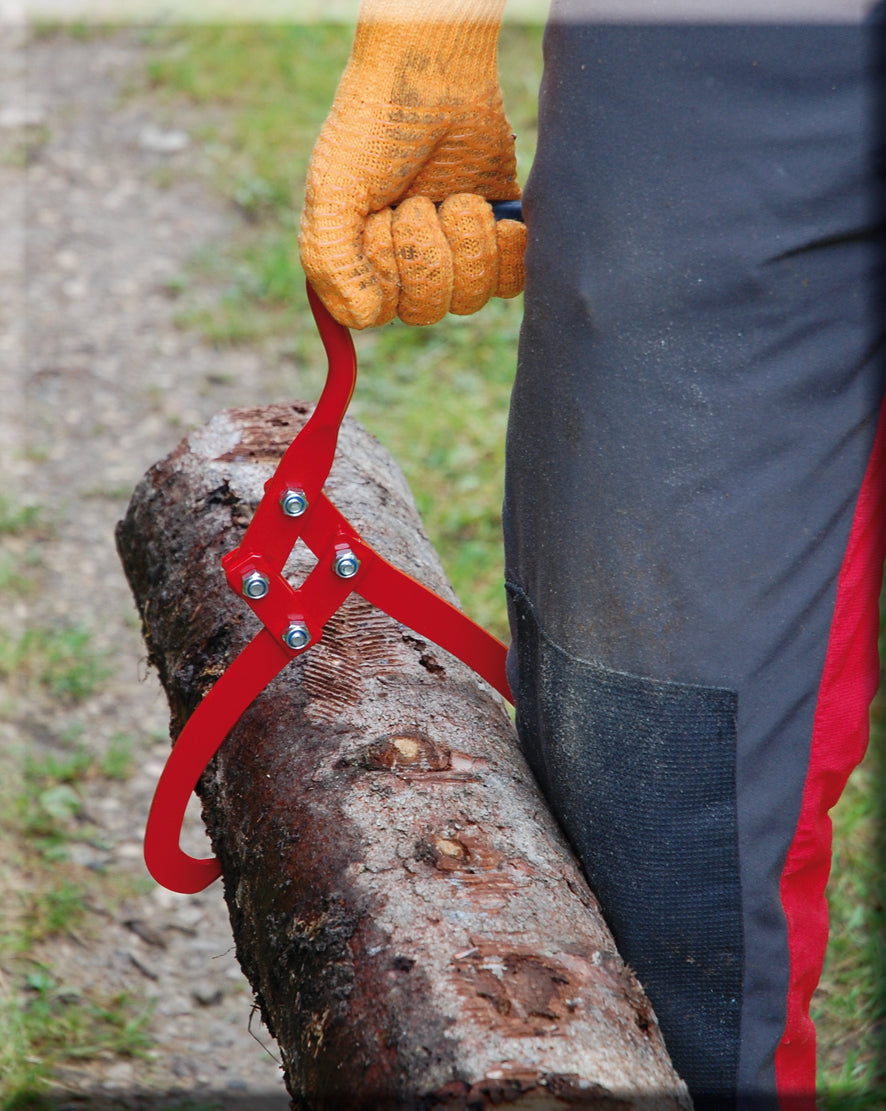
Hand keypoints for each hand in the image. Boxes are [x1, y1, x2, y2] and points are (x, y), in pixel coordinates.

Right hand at [298, 0, 525, 328]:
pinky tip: (497, 218)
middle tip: (419, 200)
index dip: (388, 272)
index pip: (379, 313)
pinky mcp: (494, 240)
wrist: (436, 75)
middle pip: (426, 311)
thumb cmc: (374, 127)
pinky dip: (506, 252)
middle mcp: (404, 267)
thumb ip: (331, 260)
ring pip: (469, 299)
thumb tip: (365, 318)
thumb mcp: (334, 191)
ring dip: (464, 241)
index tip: (382, 220)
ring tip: (456, 197)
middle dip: (425, 250)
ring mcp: (452, 256)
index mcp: (358, 262)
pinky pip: (509, 283)